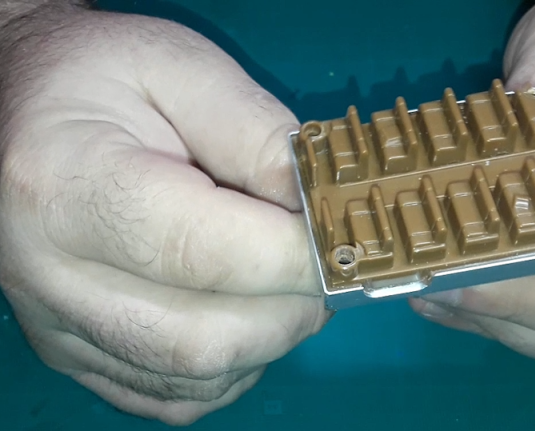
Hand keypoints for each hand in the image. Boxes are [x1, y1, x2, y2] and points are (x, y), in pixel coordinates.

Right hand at [0, 3, 329, 424]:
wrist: (15, 110)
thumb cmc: (95, 76)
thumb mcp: (179, 67)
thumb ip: (255, 134)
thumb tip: (319, 208)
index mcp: (69, 186)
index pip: (202, 251)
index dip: (293, 256)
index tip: (344, 237)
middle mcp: (51, 274)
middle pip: (202, 338)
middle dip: (291, 309)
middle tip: (323, 263)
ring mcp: (59, 325)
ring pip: (194, 377)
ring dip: (269, 339)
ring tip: (281, 279)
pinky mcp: (74, 353)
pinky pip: (173, 396)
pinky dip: (232, 367)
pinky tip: (241, 313)